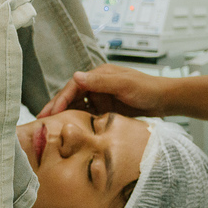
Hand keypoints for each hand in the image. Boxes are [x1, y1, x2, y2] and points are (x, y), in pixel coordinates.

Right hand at [37, 64, 168, 118]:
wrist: (166, 100)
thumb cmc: (147, 89)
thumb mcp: (125, 84)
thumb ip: (102, 81)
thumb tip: (76, 75)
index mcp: (100, 75)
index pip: (74, 86)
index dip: (60, 99)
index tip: (50, 112)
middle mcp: (98, 85)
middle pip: (72, 96)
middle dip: (56, 108)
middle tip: (41, 122)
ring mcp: (102, 98)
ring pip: (77, 107)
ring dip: (64, 116)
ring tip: (50, 129)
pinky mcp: (106, 109)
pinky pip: (88, 115)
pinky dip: (77, 122)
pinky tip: (70, 132)